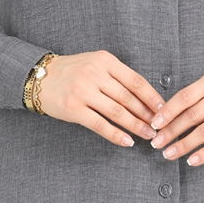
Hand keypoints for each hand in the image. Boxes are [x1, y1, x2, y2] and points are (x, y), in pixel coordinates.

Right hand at [37, 50, 165, 146]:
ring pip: (117, 112)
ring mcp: (83, 91)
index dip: (151, 97)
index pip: (135, 81)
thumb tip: (145, 97)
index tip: (163, 109)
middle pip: (128, 97)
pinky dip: (116, 135)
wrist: (40, 77)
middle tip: (159, 126)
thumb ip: (117, 75)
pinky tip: (127, 141)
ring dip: (135, 125)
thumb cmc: (72, 71)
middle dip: (146, 114)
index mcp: (104, 60)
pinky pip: (100, 124)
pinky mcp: (73, 109)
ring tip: (148, 135)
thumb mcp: (95, 63)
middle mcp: (94, 74)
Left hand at [149, 71, 203, 166]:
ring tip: (168, 154)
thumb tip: (168, 115)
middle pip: (191, 116)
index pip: (184, 97)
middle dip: (170, 131)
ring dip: (183, 145)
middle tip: (156, 143)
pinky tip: (191, 161)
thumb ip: (196, 96)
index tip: (154, 124)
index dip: (167, 112)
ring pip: (203, 132)